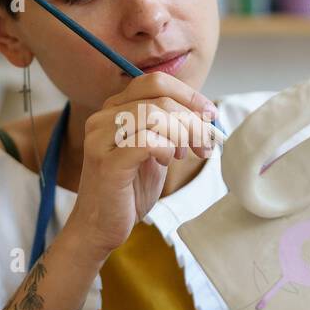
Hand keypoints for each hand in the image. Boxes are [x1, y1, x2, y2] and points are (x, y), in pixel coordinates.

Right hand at [67, 72, 216, 258]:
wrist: (99, 227)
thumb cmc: (128, 191)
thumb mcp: (154, 151)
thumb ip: (169, 128)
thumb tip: (204, 112)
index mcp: (113, 109)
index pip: (155, 82)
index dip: (189, 95)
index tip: (210, 116)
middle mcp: (103, 118)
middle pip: (160, 98)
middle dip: (191, 120)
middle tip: (203, 144)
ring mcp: (101, 139)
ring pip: (155, 116)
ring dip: (181, 134)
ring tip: (183, 154)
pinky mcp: (107, 163)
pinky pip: (147, 141)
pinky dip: (166, 149)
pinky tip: (167, 161)